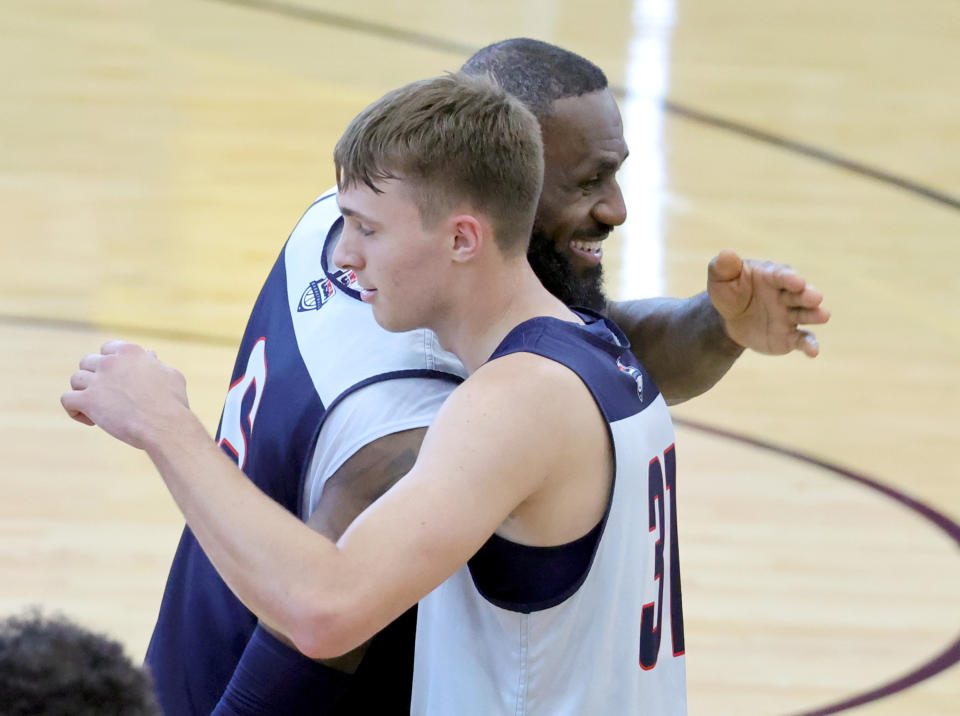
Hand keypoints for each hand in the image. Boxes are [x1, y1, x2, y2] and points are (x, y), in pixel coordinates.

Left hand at [61, 341, 189, 448]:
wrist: (165, 424)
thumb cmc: (172, 403)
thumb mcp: (170, 375)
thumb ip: (155, 363)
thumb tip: (150, 354)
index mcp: (130, 352)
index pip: (107, 348)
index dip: (108, 363)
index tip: (116, 378)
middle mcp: (110, 362)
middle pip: (87, 362)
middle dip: (93, 377)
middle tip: (106, 396)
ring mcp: (98, 380)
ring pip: (76, 380)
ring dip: (83, 393)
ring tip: (98, 409)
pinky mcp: (88, 400)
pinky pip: (67, 400)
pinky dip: (74, 410)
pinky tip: (91, 420)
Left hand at [707, 249, 829, 356]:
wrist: (730, 318)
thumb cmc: (729, 291)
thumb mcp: (721, 278)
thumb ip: (723, 267)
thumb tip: (727, 254)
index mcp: (772, 276)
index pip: (782, 275)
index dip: (789, 278)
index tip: (797, 281)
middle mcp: (786, 295)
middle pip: (799, 294)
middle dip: (807, 295)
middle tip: (815, 297)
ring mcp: (790, 315)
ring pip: (805, 314)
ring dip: (814, 315)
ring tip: (823, 315)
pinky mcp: (789, 336)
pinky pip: (802, 340)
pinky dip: (809, 345)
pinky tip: (813, 352)